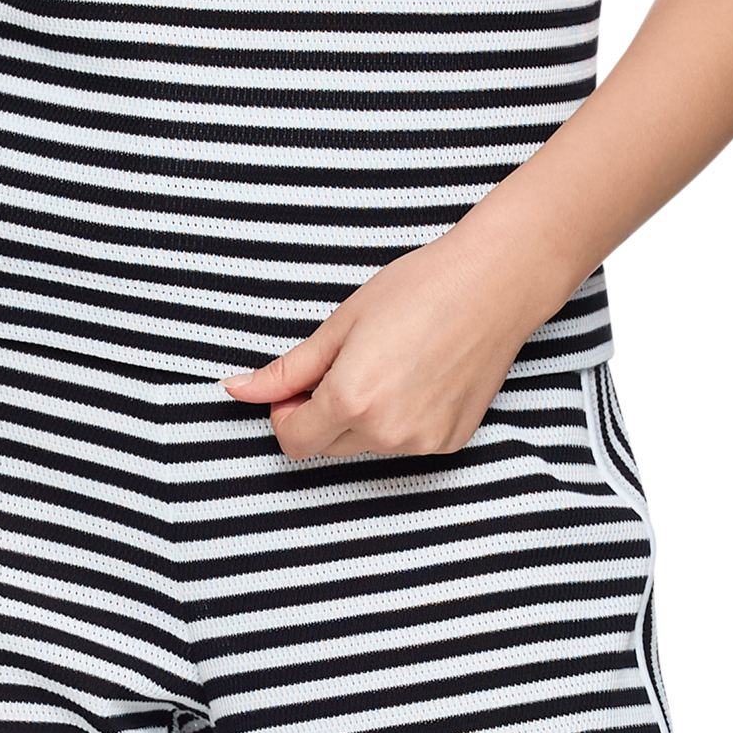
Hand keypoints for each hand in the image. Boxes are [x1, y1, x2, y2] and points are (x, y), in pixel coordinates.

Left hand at [223, 222, 559, 459]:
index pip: (292, 441)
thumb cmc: (420, 289)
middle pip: (326, 447)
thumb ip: (288, 369)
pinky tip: (419, 378)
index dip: (285, 413)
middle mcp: (386, 432)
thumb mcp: (342, 324)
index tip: (299, 385)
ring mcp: (422, 442)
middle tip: (346, 365)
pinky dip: (400, 420)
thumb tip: (238, 390)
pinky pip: (404, 444)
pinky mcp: (450, 442)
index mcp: (351, 400)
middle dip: (321, 415)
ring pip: (365, 446)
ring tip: (390, 364)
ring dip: (362, 418)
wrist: (494, 284)